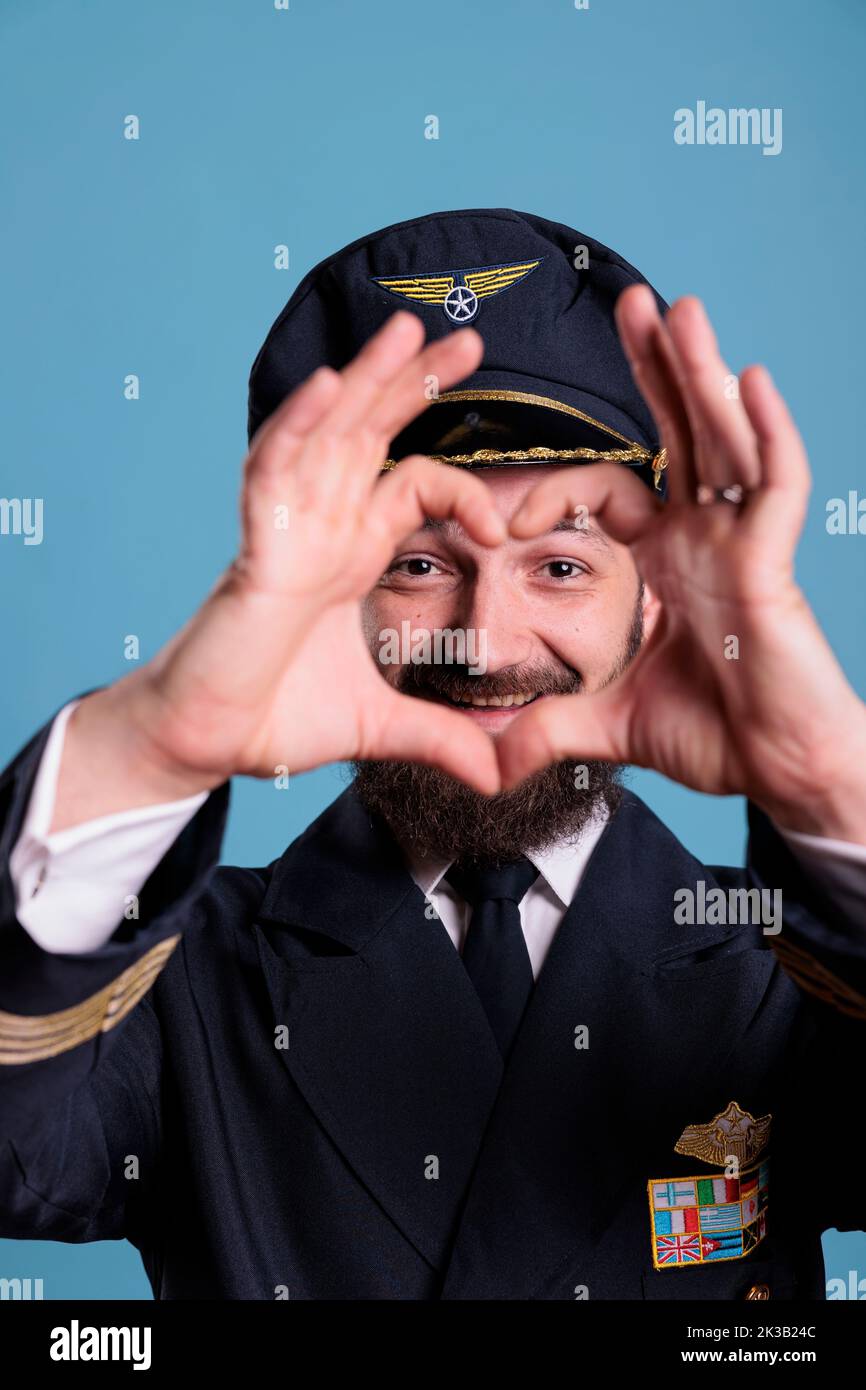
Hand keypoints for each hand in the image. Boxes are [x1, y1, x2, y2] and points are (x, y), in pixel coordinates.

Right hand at [55, 312, 504, 828]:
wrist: (205, 743)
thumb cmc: (274, 716)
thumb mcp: (379, 726)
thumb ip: (439, 738)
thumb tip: (499, 773)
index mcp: (352, 553)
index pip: (412, 485)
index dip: (463, 492)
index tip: (503, 531)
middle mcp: (323, 529)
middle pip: (374, 436)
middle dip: (418, 383)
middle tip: (470, 337)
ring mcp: (288, 534)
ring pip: (329, 436)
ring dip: (366, 379)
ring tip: (407, 328)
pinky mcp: (256, 553)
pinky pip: (273, 474)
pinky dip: (299, 428)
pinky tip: (329, 386)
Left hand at [495, 289, 865, 841]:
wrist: (779, 772)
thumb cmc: (715, 738)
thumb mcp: (609, 724)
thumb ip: (549, 727)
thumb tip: (487, 761)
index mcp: (669, 561)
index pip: (610, 493)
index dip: (556, 492)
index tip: (504, 520)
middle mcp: (706, 539)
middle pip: (679, 434)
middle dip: (655, 370)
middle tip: (630, 304)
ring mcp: (743, 545)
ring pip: (725, 441)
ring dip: (701, 375)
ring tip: (680, 310)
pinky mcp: (775, 565)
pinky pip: (778, 487)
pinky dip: (769, 433)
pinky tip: (752, 380)